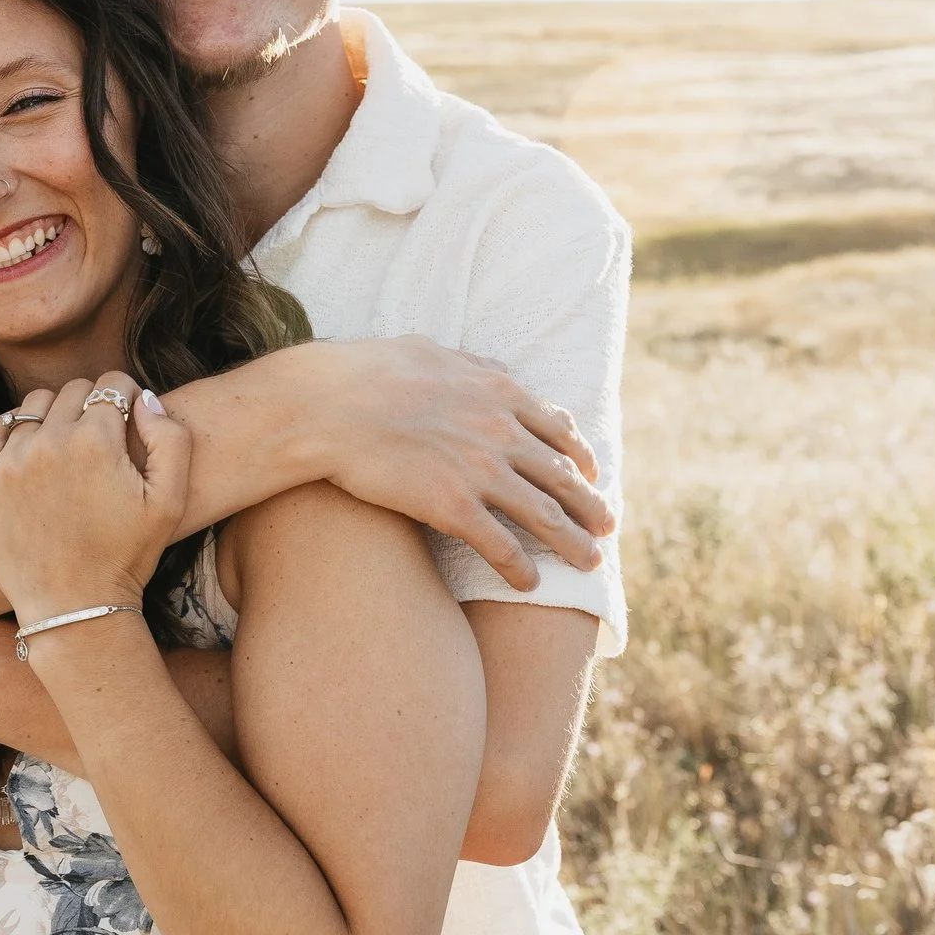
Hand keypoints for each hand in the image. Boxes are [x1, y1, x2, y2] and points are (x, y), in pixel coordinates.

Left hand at [0, 373, 188, 625]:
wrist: (73, 608)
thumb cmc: (127, 555)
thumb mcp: (171, 500)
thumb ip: (171, 437)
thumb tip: (143, 398)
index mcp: (96, 440)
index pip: (112, 384)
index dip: (126, 399)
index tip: (128, 423)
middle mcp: (48, 441)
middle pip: (74, 390)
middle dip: (93, 406)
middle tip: (102, 441)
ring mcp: (9, 461)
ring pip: (34, 405)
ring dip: (54, 416)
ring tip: (67, 449)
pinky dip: (14, 431)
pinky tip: (32, 454)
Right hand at [297, 337, 611, 591]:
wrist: (325, 404)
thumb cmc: (365, 372)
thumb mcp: (430, 350)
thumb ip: (472, 363)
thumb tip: (497, 368)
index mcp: (499, 391)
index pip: (558, 429)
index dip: (580, 457)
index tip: (591, 475)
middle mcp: (500, 431)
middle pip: (563, 476)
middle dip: (591, 505)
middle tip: (608, 526)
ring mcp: (479, 470)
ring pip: (545, 515)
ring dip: (573, 543)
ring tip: (590, 565)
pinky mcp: (452, 506)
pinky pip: (501, 545)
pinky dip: (521, 567)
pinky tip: (530, 583)